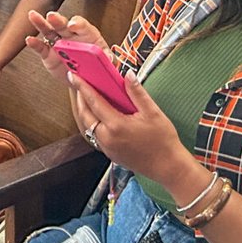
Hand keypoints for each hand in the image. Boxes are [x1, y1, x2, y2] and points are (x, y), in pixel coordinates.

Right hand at [22, 10, 108, 83]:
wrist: (86, 80)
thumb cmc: (97, 66)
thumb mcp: (107, 62)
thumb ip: (108, 59)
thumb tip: (110, 59)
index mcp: (87, 34)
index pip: (82, 25)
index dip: (78, 23)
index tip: (73, 25)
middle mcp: (71, 35)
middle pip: (64, 24)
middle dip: (58, 19)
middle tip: (52, 16)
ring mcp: (58, 43)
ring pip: (49, 30)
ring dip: (41, 23)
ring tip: (33, 15)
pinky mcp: (48, 54)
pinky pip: (41, 47)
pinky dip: (34, 43)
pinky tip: (29, 39)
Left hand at [71, 74, 192, 180]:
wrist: (168, 167)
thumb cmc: (163, 140)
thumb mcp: (153, 112)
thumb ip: (137, 93)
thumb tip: (128, 74)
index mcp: (116, 126)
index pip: (94, 102)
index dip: (83, 87)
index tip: (73, 76)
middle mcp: (107, 138)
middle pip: (85, 115)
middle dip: (80, 98)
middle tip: (78, 84)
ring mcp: (107, 148)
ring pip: (88, 126)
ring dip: (85, 111)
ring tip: (86, 98)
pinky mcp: (110, 154)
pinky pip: (95, 135)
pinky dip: (92, 123)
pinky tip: (99, 115)